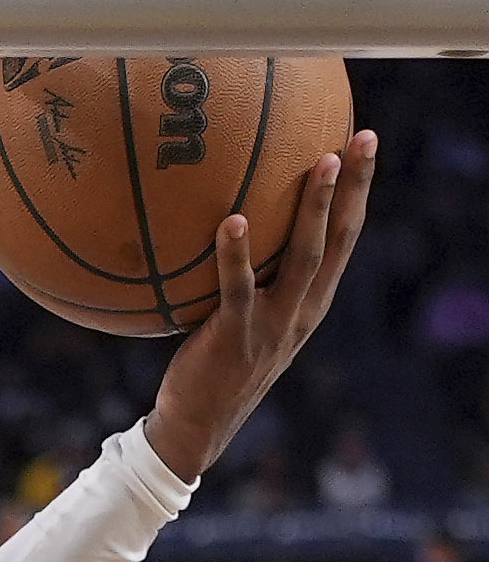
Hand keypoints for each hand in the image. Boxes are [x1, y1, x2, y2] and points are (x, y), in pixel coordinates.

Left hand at [144, 130, 376, 481]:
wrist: (197, 423)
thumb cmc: (214, 361)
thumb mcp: (243, 314)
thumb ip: (248, 274)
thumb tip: (227, 216)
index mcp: (311, 299)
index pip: (346, 236)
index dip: (359, 190)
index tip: (364, 142)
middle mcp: (303, 307)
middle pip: (341, 237)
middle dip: (355, 187)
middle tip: (362, 138)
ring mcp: (273, 322)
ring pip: (304, 257)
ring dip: (315, 209)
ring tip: (321, 163)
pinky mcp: (236, 335)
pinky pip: (237, 289)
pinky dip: (235, 255)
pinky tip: (231, 220)